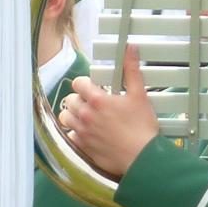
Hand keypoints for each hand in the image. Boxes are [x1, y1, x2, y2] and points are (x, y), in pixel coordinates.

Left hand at [58, 45, 158, 178]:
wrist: (142, 158)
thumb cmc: (142, 128)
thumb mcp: (139, 95)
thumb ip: (131, 70)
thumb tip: (129, 48)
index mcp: (97, 100)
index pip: (78, 83)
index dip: (85, 83)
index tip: (93, 87)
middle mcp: (85, 115)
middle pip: (69, 100)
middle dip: (79, 99)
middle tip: (92, 102)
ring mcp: (82, 132)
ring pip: (65, 117)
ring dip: (73, 115)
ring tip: (86, 116)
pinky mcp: (83, 147)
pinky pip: (70, 136)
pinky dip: (75, 133)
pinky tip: (87, 133)